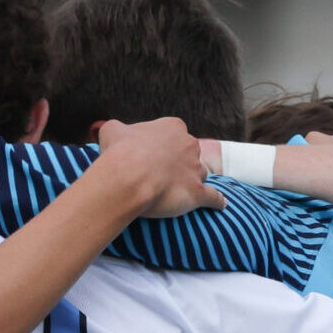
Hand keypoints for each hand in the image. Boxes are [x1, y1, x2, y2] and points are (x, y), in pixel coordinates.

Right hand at [95, 116, 223, 218]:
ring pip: (199, 174)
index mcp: (173, 127)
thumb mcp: (112, 130)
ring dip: (190, 181)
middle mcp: (189, 145)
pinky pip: (213, 197)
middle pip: (189, 154)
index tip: (150, 157)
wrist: (127, 178)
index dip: (162, 147)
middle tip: (160, 175)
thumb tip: (116, 131)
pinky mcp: (198, 192)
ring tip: (177, 193)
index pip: (173, 135)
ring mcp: (196, 169)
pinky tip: (220, 205)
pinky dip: (217, 201)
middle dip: (178, 163)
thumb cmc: (119, 152)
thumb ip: (119, 128)